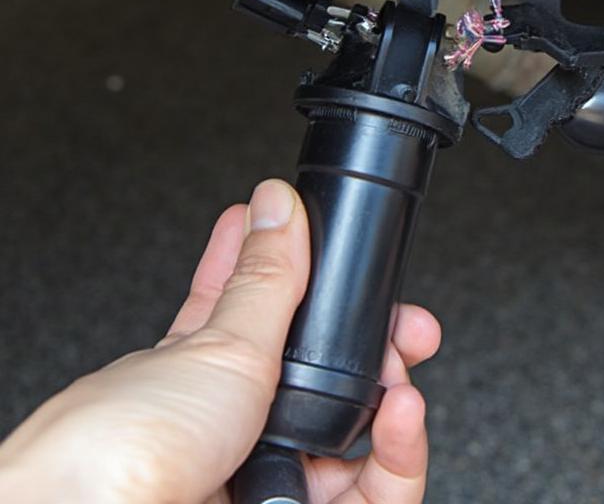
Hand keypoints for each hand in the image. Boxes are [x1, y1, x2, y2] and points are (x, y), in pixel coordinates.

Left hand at [0, 180, 439, 502]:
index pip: (254, 307)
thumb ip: (264, 277)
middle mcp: (235, 425)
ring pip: (358, 435)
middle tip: (405, 322)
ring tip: (404, 376)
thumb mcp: (216, 344)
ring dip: (395, 396)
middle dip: (375, 342)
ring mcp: (269, 477)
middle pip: (325, 375)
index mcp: (200, 370)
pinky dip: (401, 452)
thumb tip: (277, 204)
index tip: (317, 233)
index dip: (289, 268)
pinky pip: (372, 490)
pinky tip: (403, 416)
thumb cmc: (121, 453)